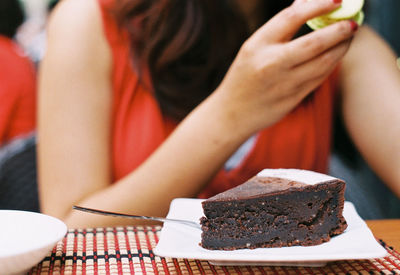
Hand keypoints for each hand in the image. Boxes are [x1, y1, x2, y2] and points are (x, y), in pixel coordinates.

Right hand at [216, 0, 356, 132]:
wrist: (232, 113)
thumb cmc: (243, 77)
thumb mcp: (251, 49)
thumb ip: (278, 30)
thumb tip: (304, 5)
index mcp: (256, 46)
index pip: (291, 18)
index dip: (317, 6)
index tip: (335, 0)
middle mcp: (270, 64)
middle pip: (314, 42)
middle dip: (339, 30)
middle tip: (352, 22)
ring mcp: (283, 84)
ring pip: (323, 62)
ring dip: (341, 47)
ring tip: (348, 36)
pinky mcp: (293, 99)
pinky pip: (320, 78)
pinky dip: (331, 63)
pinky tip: (335, 54)